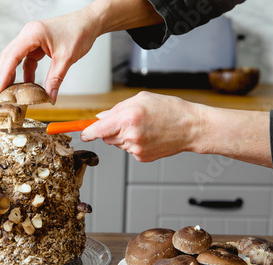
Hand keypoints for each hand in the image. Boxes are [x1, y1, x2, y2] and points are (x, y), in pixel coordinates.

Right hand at [0, 9, 99, 103]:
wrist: (89, 23)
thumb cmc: (79, 33)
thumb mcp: (66, 59)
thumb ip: (55, 79)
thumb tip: (49, 97)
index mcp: (33, 34)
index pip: (12, 56)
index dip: (4, 74)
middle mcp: (29, 34)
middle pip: (9, 56)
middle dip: (4, 75)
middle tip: (1, 94)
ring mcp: (32, 38)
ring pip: (16, 58)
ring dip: (13, 74)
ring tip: (11, 92)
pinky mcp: (37, 44)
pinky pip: (26, 59)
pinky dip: (26, 72)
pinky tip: (28, 85)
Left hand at [81, 91, 271, 166]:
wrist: (191, 127)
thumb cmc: (169, 109)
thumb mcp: (141, 99)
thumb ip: (117, 109)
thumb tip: (100, 118)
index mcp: (127, 118)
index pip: (97, 129)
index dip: (87, 131)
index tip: (81, 133)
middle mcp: (129, 136)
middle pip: (106, 136)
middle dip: (110, 129)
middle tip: (127, 120)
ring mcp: (136, 149)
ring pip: (117, 143)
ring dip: (122, 136)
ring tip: (143, 127)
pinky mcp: (142, 157)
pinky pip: (129, 149)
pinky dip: (133, 143)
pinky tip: (149, 136)